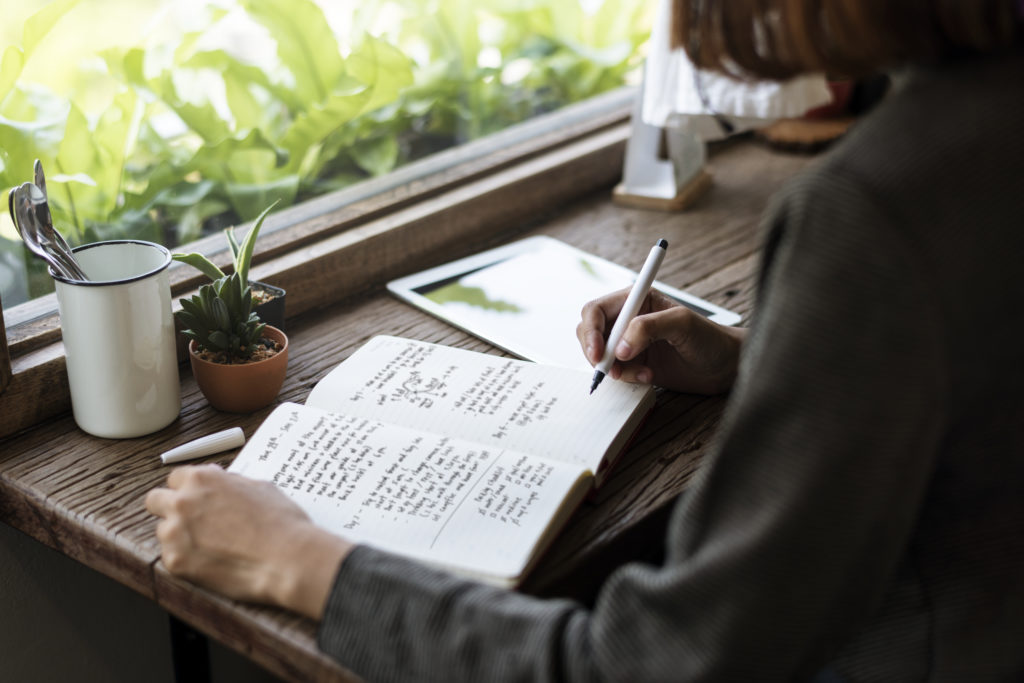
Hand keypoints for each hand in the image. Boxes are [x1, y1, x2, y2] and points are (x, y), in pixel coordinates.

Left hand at [145, 464, 352, 619]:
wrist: (288, 558)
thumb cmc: (281, 522)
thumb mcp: (259, 486)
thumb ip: (229, 482)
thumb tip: (218, 480)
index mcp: (202, 479)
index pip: (175, 478)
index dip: (189, 488)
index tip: (197, 499)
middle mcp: (183, 502)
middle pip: (155, 500)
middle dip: (170, 508)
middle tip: (192, 521)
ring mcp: (175, 533)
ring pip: (163, 531)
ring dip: (180, 536)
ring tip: (211, 546)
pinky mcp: (175, 562)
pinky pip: (172, 557)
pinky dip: (188, 560)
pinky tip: (213, 561)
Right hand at [577, 288, 745, 394]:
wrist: (726, 366)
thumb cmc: (710, 338)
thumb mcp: (682, 324)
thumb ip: (648, 328)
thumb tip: (620, 347)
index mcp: (637, 300)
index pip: (597, 310)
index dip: (591, 331)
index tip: (599, 352)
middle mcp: (629, 319)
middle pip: (590, 331)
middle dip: (596, 352)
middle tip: (609, 369)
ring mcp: (630, 342)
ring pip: (600, 354)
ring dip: (615, 368)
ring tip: (641, 373)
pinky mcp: (635, 363)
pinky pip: (615, 371)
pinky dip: (626, 377)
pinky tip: (648, 376)